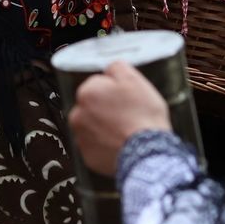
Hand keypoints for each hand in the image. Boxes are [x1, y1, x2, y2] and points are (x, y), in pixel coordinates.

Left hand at [67, 61, 173, 175]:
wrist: (147, 153)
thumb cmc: (142, 117)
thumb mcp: (135, 80)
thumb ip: (117, 67)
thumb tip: (110, 68)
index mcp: (86, 93)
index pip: (98, 84)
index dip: (115, 90)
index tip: (126, 98)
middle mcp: (77, 115)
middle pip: (93, 106)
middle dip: (107, 108)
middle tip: (127, 114)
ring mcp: (81, 138)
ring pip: (93, 126)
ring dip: (105, 127)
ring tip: (125, 131)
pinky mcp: (88, 157)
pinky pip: (96, 146)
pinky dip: (106, 145)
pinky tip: (121, 143)